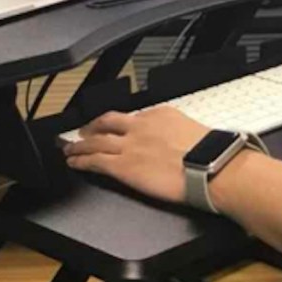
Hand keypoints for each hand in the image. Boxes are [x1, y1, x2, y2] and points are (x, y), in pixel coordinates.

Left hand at [63, 107, 210, 203]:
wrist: (210, 166)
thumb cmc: (211, 155)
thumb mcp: (193, 132)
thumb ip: (177, 134)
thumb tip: (177, 144)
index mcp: (160, 115)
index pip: (133, 117)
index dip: (119, 123)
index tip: (115, 127)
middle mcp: (140, 126)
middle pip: (107, 122)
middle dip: (92, 127)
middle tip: (83, 131)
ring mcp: (129, 146)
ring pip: (95, 141)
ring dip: (79, 145)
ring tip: (70, 149)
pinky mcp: (122, 166)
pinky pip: (94, 161)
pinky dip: (80, 160)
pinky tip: (73, 162)